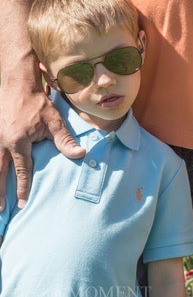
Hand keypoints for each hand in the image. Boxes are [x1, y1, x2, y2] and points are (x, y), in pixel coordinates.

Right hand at [0, 86, 84, 208]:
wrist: (16, 85)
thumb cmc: (36, 102)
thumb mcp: (53, 119)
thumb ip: (64, 139)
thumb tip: (80, 153)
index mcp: (19, 142)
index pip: (22, 170)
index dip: (23, 188)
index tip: (23, 204)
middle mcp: (3, 144)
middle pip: (0, 173)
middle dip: (0, 193)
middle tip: (1, 210)